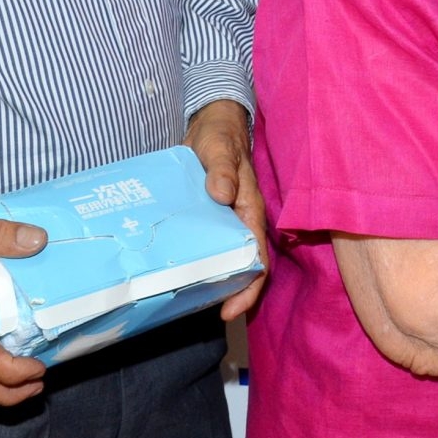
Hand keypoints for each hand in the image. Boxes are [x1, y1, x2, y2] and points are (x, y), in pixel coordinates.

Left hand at [186, 100, 267, 319]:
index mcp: (250, 209)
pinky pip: (208, 246)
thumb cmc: (219, 135)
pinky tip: (180, 274)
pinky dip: (199, 263)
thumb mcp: (218, 149)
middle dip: (234, 293)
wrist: (211, 123)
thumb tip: (222, 194)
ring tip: (194, 303)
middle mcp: (240, 221)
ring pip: (226, 259)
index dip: (249, 286)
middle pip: (245, 266)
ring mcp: (225, 221)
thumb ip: (221, 169)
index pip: (257, 255)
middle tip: (213, 314)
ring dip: (217, 282)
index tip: (232, 309)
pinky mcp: (208, 218)